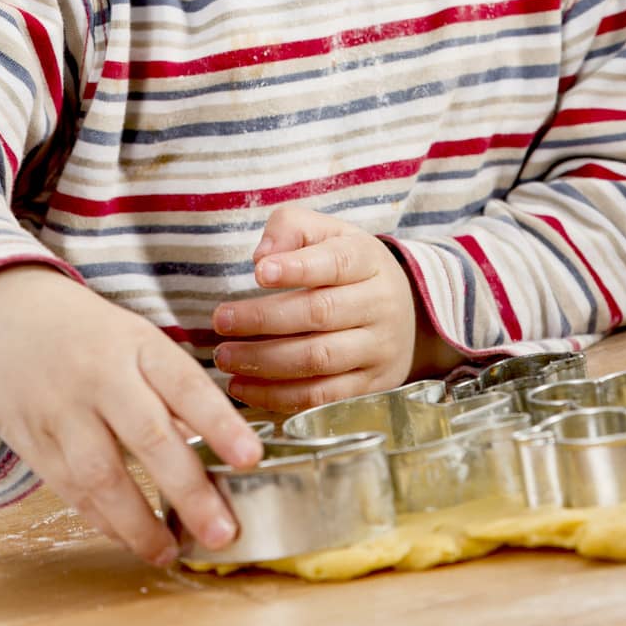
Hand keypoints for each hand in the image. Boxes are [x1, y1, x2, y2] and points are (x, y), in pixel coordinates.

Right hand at [0, 264, 263, 567]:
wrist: (3, 312)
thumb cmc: (87, 333)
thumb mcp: (135, 339)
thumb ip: (173, 390)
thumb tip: (221, 447)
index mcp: (137, 344)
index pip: (185, 384)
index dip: (220, 423)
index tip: (251, 459)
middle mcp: (100, 376)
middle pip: (149, 436)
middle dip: (188, 490)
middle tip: (221, 533)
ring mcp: (62, 411)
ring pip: (103, 476)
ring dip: (140, 524)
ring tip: (171, 553)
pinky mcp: (32, 441)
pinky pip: (71, 490)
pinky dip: (104, 521)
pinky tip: (131, 540)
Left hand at [211, 205, 444, 412]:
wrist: (404, 311)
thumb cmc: (345, 265)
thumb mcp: (326, 232)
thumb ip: (290, 228)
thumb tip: (262, 257)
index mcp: (366, 260)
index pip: (335, 262)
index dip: (296, 267)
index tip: (258, 272)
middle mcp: (379, 304)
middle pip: (320, 313)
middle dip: (264, 319)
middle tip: (221, 320)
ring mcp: (378, 348)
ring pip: (319, 359)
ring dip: (265, 362)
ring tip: (225, 357)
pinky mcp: (371, 386)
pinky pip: (322, 397)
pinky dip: (278, 395)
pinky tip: (243, 386)